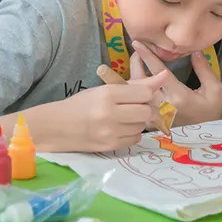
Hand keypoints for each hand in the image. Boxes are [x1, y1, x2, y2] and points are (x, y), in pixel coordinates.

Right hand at [52, 65, 174, 152]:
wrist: (57, 127)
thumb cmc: (81, 104)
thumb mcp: (105, 89)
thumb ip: (135, 84)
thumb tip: (164, 76)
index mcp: (107, 95)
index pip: (144, 93)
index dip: (145, 94)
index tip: (139, 95)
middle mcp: (110, 114)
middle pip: (147, 112)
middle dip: (146, 109)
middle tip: (135, 107)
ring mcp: (110, 132)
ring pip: (142, 126)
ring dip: (139, 121)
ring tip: (124, 118)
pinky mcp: (110, 146)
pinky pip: (135, 138)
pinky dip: (132, 133)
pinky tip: (120, 128)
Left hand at [130, 46, 221, 127]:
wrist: (205, 137)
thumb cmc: (210, 112)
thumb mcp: (214, 90)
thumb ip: (204, 70)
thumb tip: (195, 51)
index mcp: (178, 95)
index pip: (158, 71)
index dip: (147, 56)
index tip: (137, 43)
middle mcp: (163, 105)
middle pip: (140, 81)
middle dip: (136, 63)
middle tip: (136, 52)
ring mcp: (154, 115)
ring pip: (135, 93)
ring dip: (132, 77)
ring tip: (135, 65)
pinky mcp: (150, 122)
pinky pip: (136, 104)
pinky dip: (133, 93)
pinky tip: (134, 85)